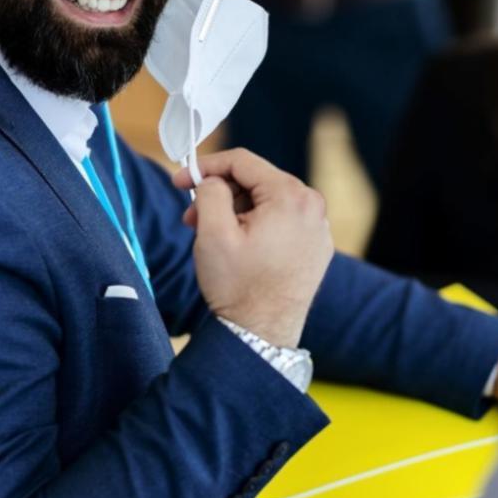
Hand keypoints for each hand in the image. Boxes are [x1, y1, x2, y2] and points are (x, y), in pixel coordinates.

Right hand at [172, 149, 333, 348]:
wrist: (261, 335)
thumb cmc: (238, 286)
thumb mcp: (212, 232)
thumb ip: (209, 191)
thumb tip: (212, 180)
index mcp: (291, 197)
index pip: (242, 162)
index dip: (205, 167)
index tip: (178, 182)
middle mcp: (313, 207)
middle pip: (256, 181)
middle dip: (220, 194)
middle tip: (191, 219)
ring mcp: (318, 229)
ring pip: (267, 201)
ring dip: (235, 211)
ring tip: (213, 237)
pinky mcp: (316, 248)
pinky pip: (281, 222)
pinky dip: (255, 226)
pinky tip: (237, 248)